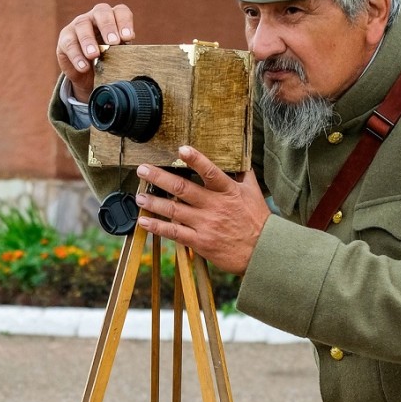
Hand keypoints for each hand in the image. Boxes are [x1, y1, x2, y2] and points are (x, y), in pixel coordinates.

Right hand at [56, 3, 135, 101]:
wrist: (89, 77)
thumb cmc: (108, 62)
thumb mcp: (119, 58)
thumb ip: (125, 55)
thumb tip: (135, 60)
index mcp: (113, 19)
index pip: (120, 11)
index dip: (125, 22)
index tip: (128, 37)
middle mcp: (95, 17)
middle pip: (101, 12)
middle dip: (108, 26)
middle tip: (113, 42)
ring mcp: (78, 26)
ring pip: (82, 25)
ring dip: (89, 40)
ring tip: (94, 55)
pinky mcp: (65, 39)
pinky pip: (69, 43)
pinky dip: (76, 56)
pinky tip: (84, 67)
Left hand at [135, 147, 270, 274]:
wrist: (262, 252)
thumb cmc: (258, 221)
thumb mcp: (253, 192)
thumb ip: (242, 173)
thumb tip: (237, 155)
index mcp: (227, 191)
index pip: (210, 171)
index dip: (196, 159)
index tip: (181, 148)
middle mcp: (214, 206)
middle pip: (182, 188)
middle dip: (159, 177)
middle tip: (142, 170)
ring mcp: (205, 224)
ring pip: (173, 210)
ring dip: (153, 202)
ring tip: (138, 196)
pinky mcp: (200, 242)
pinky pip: (174, 233)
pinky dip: (157, 227)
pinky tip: (144, 221)